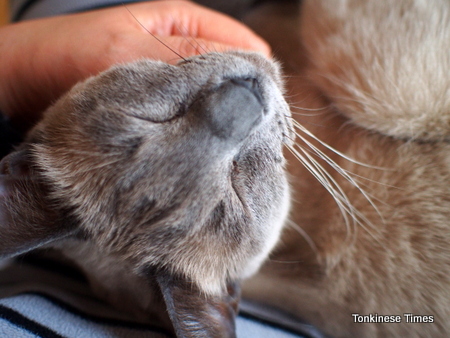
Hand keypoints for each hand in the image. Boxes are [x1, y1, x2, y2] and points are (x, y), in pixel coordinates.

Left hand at [0, 0, 269, 129]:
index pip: (245, 49)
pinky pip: (197, 122)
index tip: (267, 115)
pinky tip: (207, 152)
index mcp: (185, 24)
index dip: (260, 80)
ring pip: (219, 104)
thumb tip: (242, 80)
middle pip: (237, 79)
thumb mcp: (128, 51)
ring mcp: (178, 85)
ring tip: (232, 150)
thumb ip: (185, 61)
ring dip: (225, 125)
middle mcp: (186, 54)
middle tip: (251, 139)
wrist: (26, 90)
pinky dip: (205, 137)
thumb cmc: (66, 56)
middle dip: (245, 107)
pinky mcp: (166, 112)